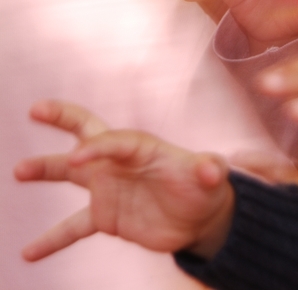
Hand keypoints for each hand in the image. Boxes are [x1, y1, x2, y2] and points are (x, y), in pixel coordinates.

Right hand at [14, 101, 234, 261]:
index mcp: (142, 147)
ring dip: (44, 170)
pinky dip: (51, 240)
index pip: (114, 140)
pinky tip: (28, 253)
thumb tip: (213, 170)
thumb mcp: (212, 177)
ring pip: (69, 175)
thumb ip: (211, 170)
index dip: (97, 147)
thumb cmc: (206, 188)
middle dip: (62, 117)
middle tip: (35, 109)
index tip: (78, 160)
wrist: (201, 217)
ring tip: (18, 171)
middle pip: (86, 133)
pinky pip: (72, 227)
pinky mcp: (105, 216)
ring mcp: (108, 188)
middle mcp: (119, 163)